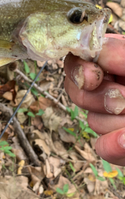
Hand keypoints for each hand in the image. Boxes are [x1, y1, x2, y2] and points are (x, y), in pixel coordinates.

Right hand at [64, 34, 124, 165]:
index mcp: (119, 59)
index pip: (81, 57)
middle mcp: (113, 84)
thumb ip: (122, 55)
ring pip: (93, 119)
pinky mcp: (119, 144)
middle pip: (78, 89)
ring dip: (117, 121)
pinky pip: (103, 146)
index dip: (81, 69)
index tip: (93, 77)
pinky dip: (116, 146)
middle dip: (101, 97)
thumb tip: (97, 52)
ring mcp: (115, 115)